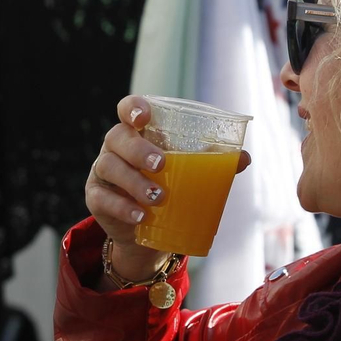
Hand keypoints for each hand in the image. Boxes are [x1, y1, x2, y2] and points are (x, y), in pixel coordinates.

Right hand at [86, 95, 251, 284]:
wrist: (146, 231)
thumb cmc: (168, 188)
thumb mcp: (189, 173)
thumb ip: (212, 162)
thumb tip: (244, 158)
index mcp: (138, 133)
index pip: (128, 110)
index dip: (133, 108)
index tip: (144, 117)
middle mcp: (116, 147)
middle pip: (117, 137)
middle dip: (138, 149)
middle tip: (161, 164)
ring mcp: (102, 171)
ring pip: (109, 167)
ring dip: (134, 182)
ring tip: (158, 197)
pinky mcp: (95, 198)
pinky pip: (103, 198)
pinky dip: (123, 207)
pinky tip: (140, 216)